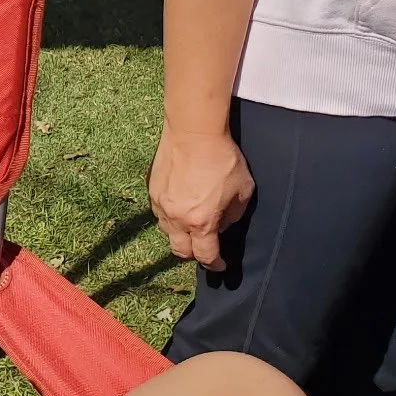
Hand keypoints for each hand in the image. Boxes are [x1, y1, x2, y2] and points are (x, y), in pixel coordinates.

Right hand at [149, 127, 252, 271]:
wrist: (193, 130)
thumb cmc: (222, 157)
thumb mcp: (243, 190)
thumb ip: (233, 214)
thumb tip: (223, 223)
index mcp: (201, 221)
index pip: (205, 255)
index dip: (215, 264)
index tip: (221, 265)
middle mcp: (177, 218)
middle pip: (180, 251)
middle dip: (194, 254)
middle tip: (205, 247)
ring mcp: (161, 204)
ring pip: (168, 232)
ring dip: (181, 234)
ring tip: (192, 224)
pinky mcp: (152, 190)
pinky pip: (160, 212)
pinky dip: (171, 215)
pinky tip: (181, 204)